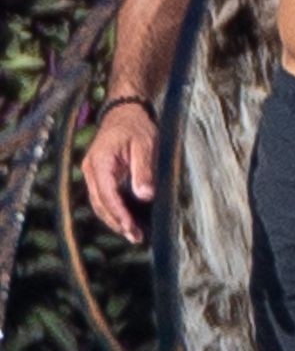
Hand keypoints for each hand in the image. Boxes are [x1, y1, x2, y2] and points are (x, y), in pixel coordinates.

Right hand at [82, 103, 156, 244]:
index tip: (131, 228)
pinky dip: (115, 211)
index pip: (107, 194)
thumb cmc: (136, 126)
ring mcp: (93, 173)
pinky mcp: (99, 176)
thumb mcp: (146, 145)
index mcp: (100, 161)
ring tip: (134, 235)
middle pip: (100, 203)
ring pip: (100, 203)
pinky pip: (104, 198)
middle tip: (136, 238)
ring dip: (115, 220)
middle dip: (117, 222)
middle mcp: (91, 169)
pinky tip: (129, 221)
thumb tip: (145, 196)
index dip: (119, 214)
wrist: (126, 112)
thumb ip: (144, 170)